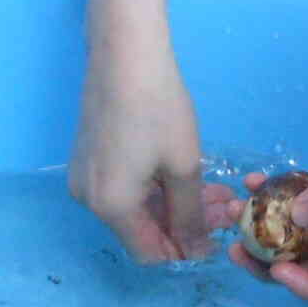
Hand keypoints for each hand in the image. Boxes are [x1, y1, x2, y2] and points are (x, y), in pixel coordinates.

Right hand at [70, 56, 218, 262]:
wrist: (124, 53)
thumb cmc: (158, 109)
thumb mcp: (183, 166)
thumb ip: (190, 216)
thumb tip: (196, 253)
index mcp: (110, 207)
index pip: (149, 253)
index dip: (184, 250)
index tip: (216, 234)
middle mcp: (88, 199)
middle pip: (140, 229)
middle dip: (183, 222)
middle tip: (223, 204)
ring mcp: (83, 176)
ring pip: (134, 206)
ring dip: (172, 203)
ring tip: (212, 186)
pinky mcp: (86, 155)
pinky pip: (122, 185)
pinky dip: (152, 185)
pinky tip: (179, 171)